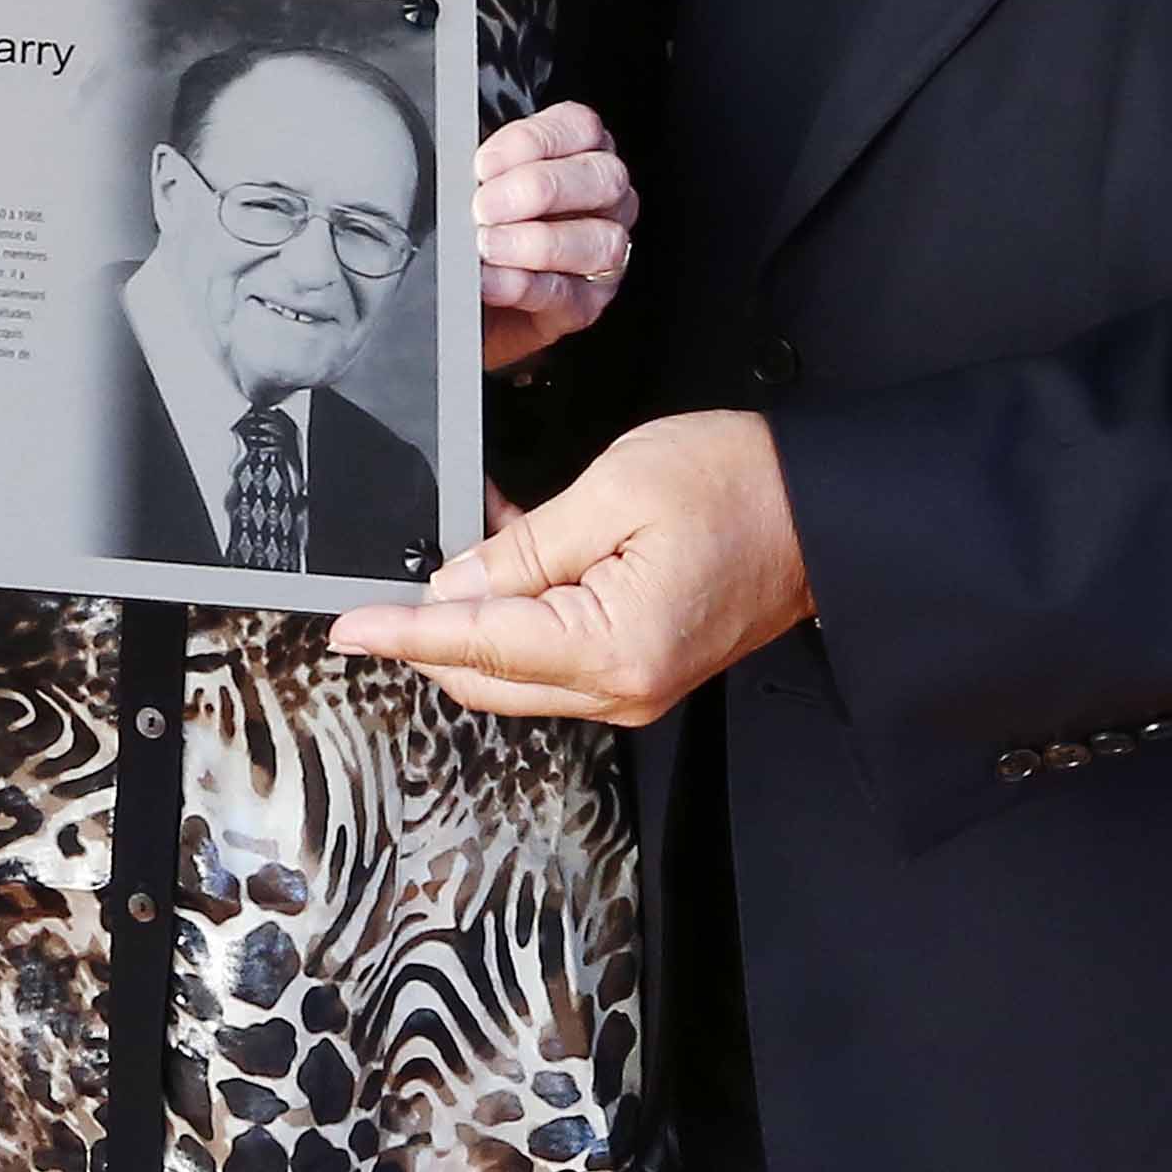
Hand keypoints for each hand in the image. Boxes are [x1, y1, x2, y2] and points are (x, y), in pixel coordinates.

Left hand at [331, 408, 808, 726]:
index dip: (401, 633)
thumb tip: (451, 585)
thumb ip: (523, 548)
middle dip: (430, 630)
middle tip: (386, 576)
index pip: (474, 647)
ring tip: (466, 542)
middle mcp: (622, 687)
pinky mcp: (643, 669)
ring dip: (475, 620)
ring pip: (514, 672)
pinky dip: (517, 618)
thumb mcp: (613, 492)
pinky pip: (553, 658)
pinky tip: (508, 558)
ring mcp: (634, 685)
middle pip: (485, 675)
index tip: (346, 628)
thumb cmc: (739, 485)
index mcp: (611, 648)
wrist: (826, 510)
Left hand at [470, 99, 632, 371]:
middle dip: (539, 189)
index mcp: (580, 153)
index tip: (483, 164)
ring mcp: (603, 253)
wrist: (458, 296)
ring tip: (486, 245)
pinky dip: (524, 286)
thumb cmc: (473, 225)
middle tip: (484, 206)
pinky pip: (568, 294)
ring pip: (600, 241)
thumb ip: (480, 167)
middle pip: (603, 179)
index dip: (533, 141)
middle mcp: (604, 200)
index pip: (581, 127)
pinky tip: (491, 281)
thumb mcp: (475, 183)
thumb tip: (454, 164)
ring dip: (537, 242)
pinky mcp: (586, 304)